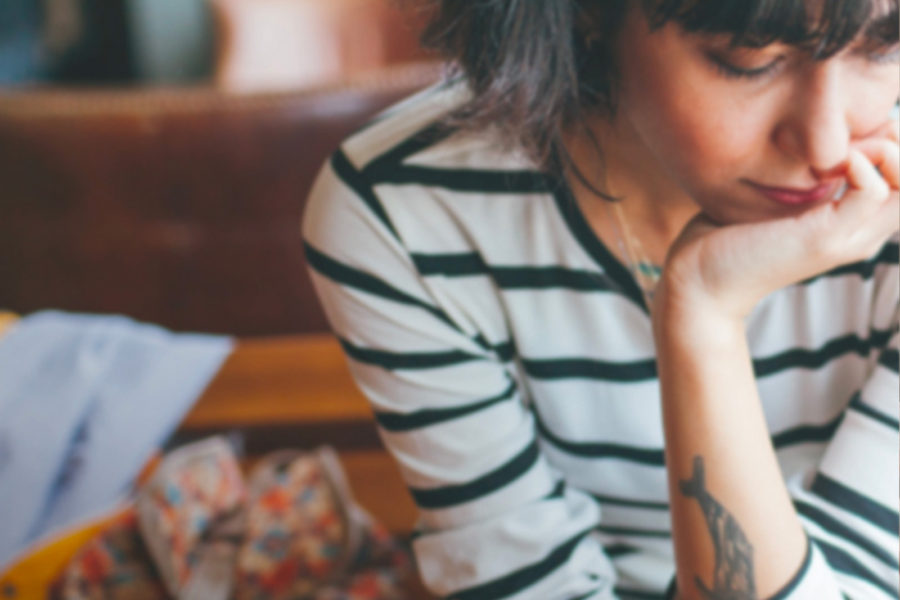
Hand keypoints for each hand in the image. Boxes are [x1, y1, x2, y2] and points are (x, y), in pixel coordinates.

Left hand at [653, 120, 898, 322]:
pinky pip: (871, 193)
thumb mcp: (775, 199)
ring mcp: (845, 240)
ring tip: (851, 145)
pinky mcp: (824, 238)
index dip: (899, 149)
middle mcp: (859, 236)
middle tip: (873, 128)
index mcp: (852, 227)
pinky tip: (835, 159)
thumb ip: (802, 176)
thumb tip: (810, 140)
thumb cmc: (727, 236)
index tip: (870, 127)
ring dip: (887, 152)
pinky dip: (862, 166)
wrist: (699, 279)